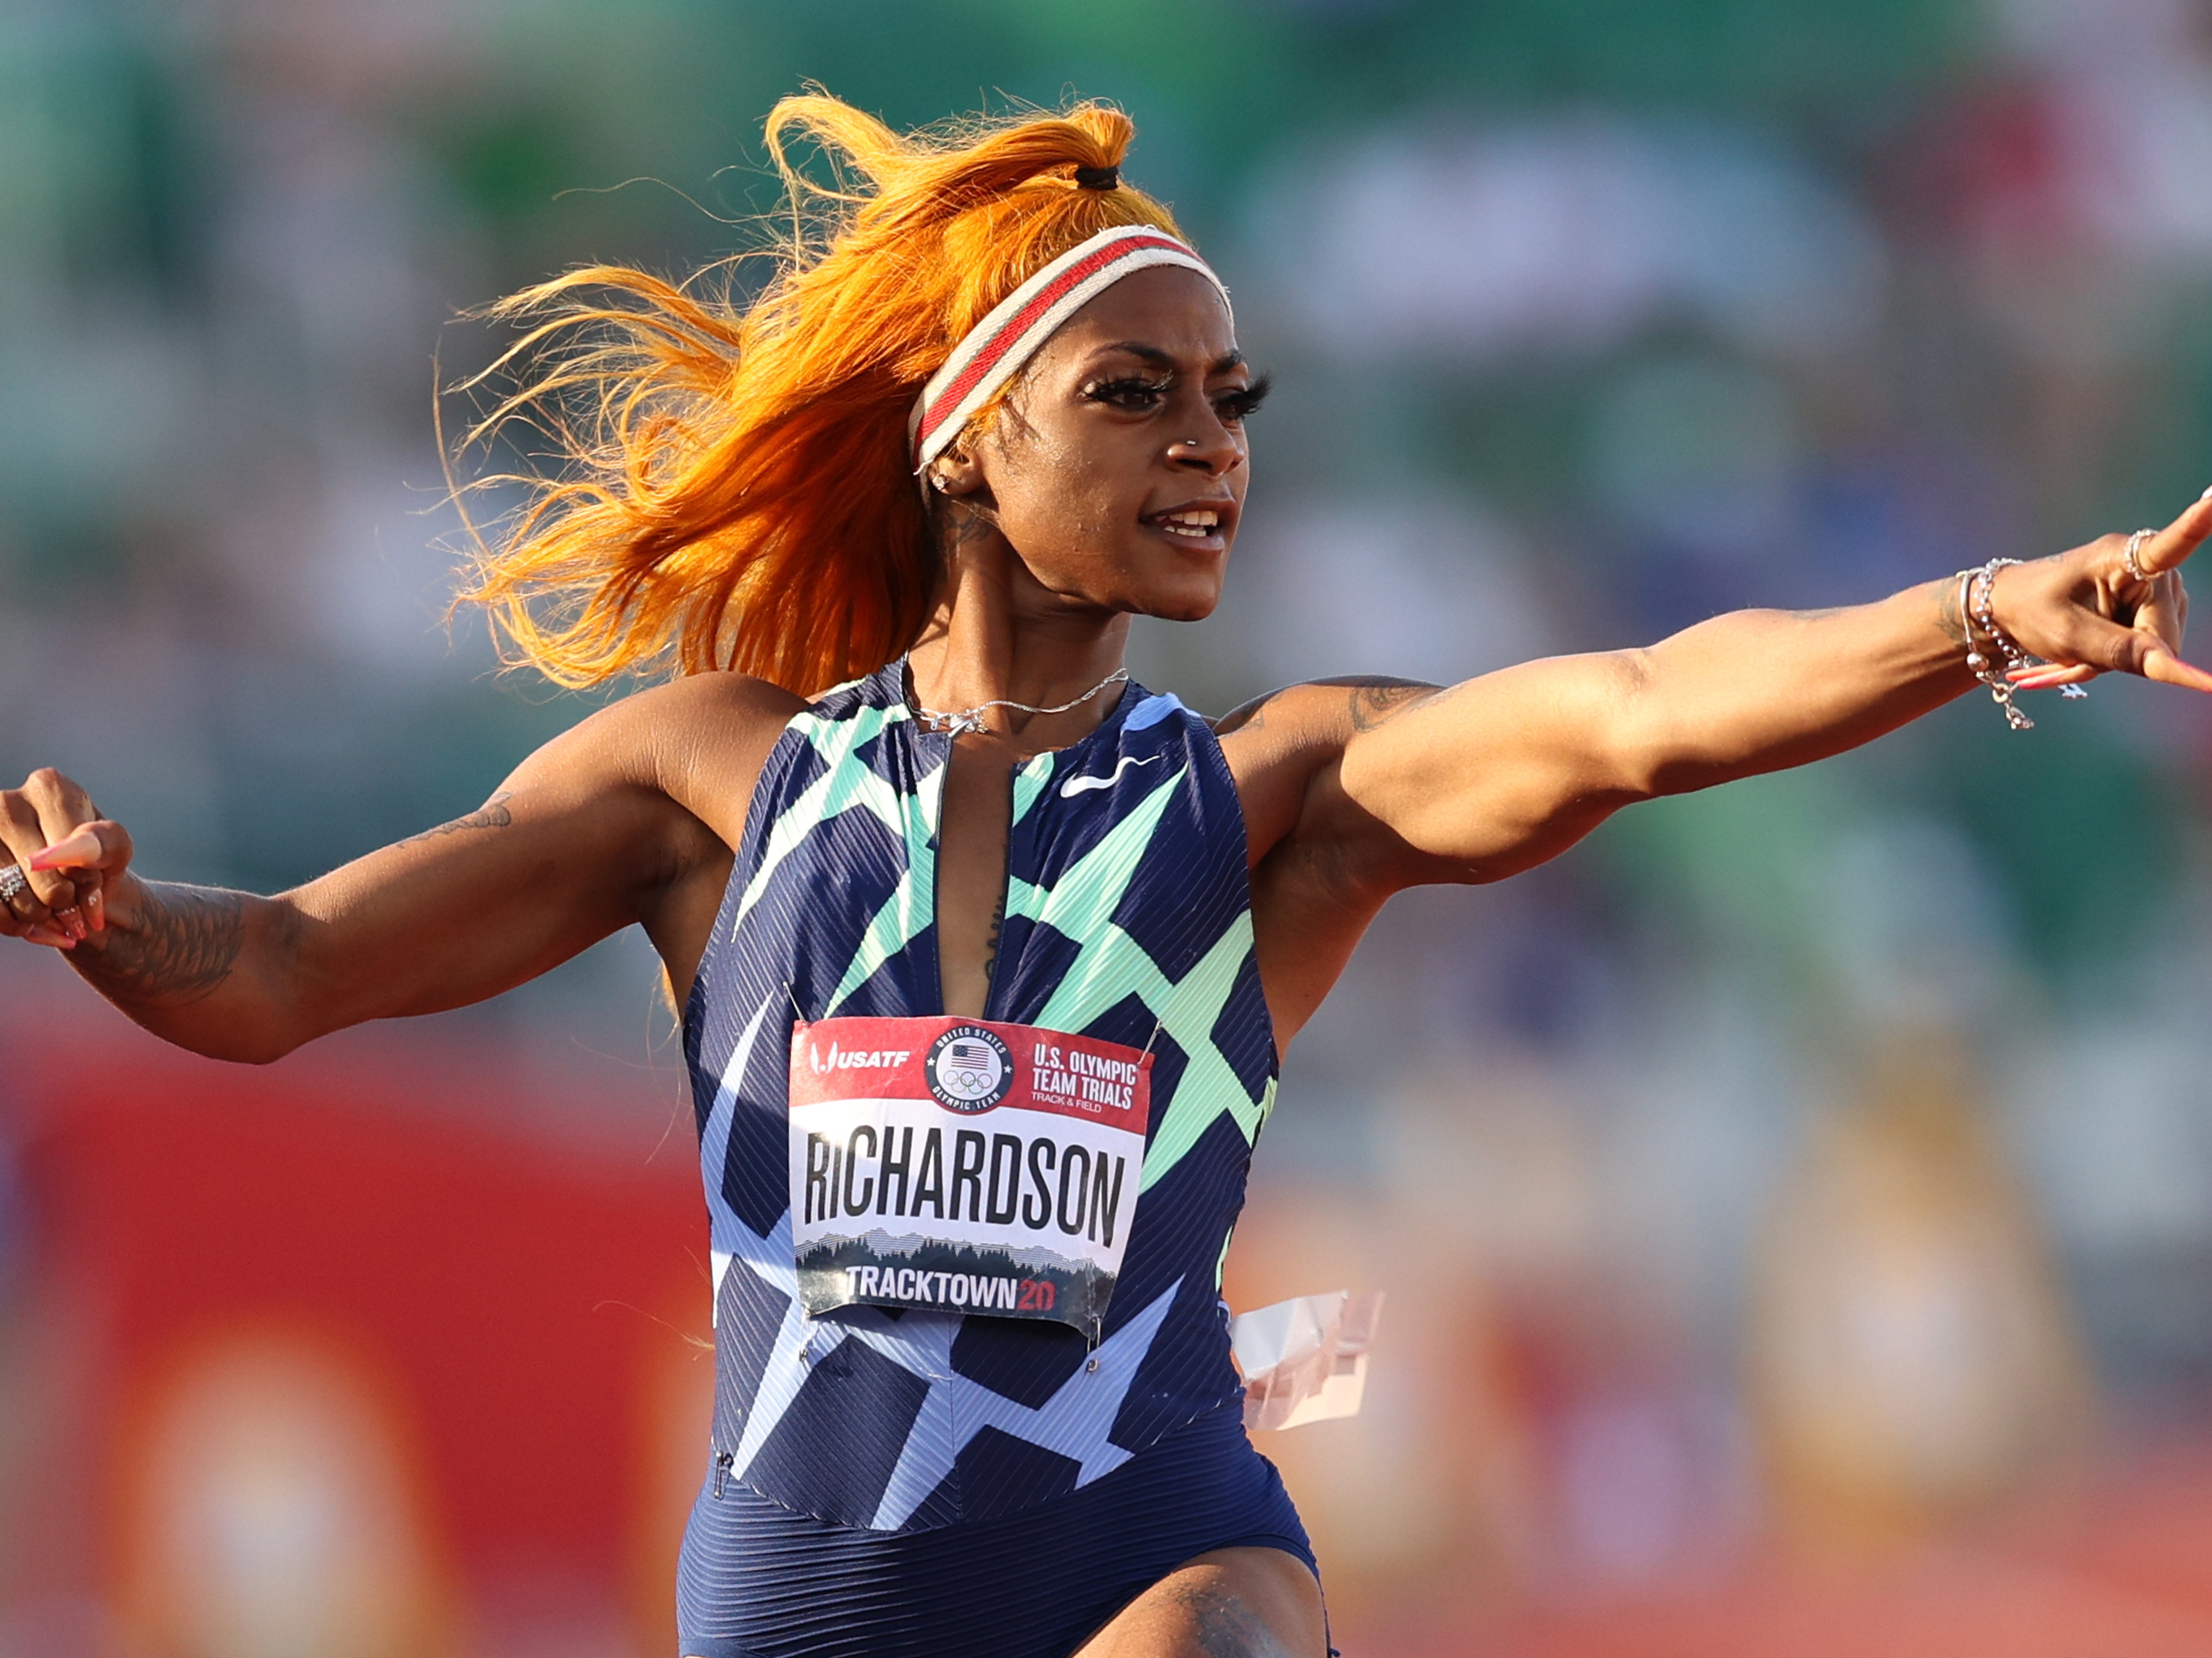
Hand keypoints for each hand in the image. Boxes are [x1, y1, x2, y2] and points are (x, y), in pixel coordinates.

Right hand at [0, 769, 134, 950]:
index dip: (85, 877)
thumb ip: (105, 844)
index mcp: (49, 787)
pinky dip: (16, 924)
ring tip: (53, 912)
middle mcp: (7, 803)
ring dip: (39, 916)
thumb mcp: (115, 850)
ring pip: (10, 890)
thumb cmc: (93, 861)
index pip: (70, 846)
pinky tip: (29, 921)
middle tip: (73, 902)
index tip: (92, 883)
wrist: (70, 885)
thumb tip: (70, 854)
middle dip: (63, 900)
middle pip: (38, 870)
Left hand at [1994, 489, 2211, 693]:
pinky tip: (2089, 653)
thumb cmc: (2031, 610)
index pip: (2172, 544)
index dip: (2199, 523)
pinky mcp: (2151, 606)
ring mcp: (2154, 587)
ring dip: (2118, 658)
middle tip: (2078, 658)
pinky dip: (2117, 658)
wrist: (2007, 609)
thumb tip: (2171, 667)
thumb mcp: (2066, 634)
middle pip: (2165, 633)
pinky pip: (2148, 647)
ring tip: (2081, 649)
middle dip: (2125, 655)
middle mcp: (2148, 567)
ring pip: (2158, 645)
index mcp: (2122, 557)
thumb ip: (2117, 651)